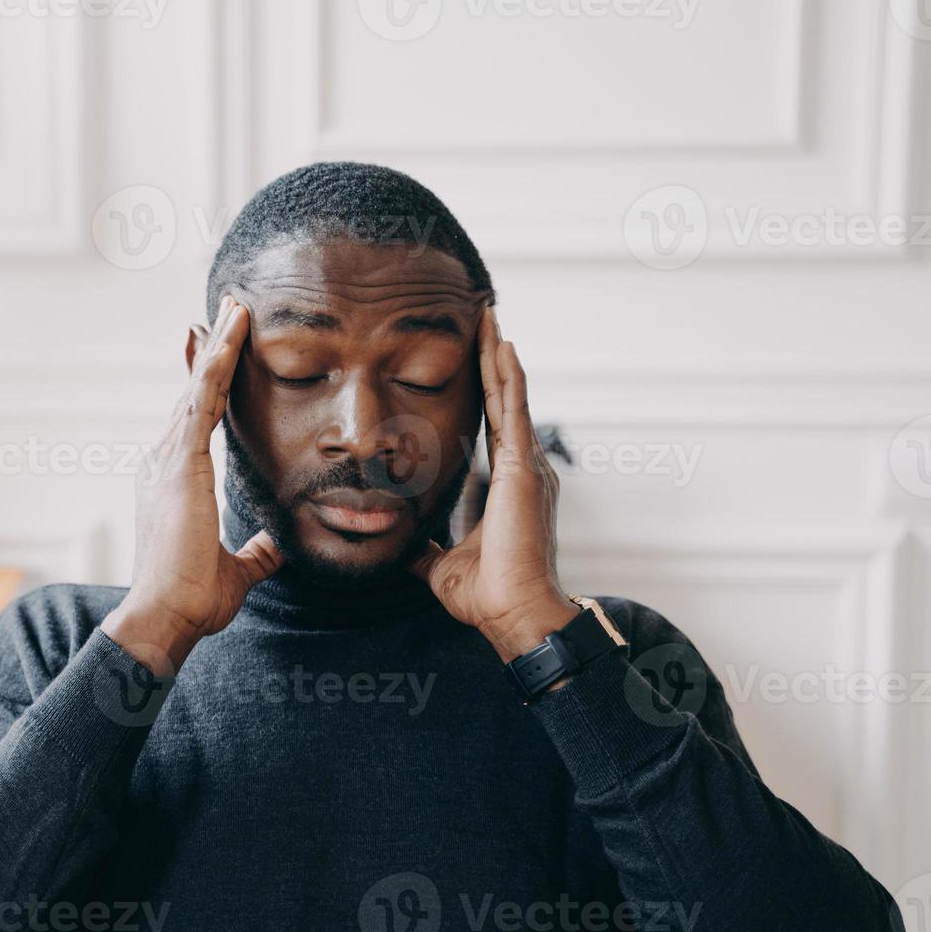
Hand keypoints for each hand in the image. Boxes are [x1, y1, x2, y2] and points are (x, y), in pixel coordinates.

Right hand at [102, 296, 282, 673]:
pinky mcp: (181, 461)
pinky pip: (203, 399)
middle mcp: (163, 460)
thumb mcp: (237, 569)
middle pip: (193, 392)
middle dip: (213, 349)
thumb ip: (257, 550)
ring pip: (199, 386)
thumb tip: (279, 545)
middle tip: (231, 308)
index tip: (219, 350)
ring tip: (237, 305)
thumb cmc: (192, 599)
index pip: (195, 419)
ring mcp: (167, 457)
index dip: (209, 383)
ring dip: (219, 344)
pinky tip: (233, 332)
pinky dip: (219, 362)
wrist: (165, 616)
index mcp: (173, 481)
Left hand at [410, 306, 578, 663]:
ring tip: (490, 318)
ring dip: (498, 355)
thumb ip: (426, 549)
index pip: (491, 423)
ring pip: (509, 395)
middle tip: (485, 318)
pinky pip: (513, 411)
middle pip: (504, 399)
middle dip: (493, 358)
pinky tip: (503, 347)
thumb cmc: (486, 594)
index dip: (484, 389)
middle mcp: (523, 467)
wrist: (513, 613)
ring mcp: (528, 465)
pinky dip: (507, 376)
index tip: (475, 357)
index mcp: (507, 483)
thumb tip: (402, 544)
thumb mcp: (441, 564)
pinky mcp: (524, 469)